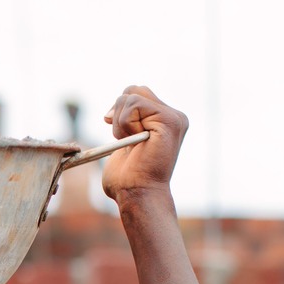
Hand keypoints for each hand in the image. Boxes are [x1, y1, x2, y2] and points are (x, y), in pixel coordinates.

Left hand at [101, 85, 187, 203]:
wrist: (137, 194)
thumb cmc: (127, 179)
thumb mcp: (124, 144)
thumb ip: (124, 122)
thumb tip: (109, 112)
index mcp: (164, 121)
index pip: (136, 94)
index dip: (119, 110)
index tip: (115, 131)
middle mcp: (174, 116)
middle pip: (134, 89)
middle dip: (118, 112)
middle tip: (122, 138)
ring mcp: (174, 117)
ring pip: (132, 95)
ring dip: (120, 121)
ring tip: (130, 143)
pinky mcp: (169, 120)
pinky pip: (134, 104)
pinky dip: (124, 123)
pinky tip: (133, 142)